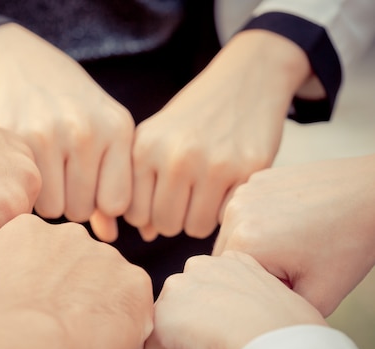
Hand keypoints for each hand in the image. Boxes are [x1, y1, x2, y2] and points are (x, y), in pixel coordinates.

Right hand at [0, 23, 134, 241]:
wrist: (24, 64)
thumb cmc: (73, 108)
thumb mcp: (104, 135)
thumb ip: (112, 186)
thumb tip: (109, 239)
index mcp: (118, 129)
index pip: (117, 203)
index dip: (101, 203)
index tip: (91, 188)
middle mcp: (86, 130)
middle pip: (81, 210)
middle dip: (72, 201)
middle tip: (62, 177)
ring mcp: (49, 133)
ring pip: (52, 208)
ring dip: (47, 198)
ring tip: (45, 172)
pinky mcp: (15, 137)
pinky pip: (25, 193)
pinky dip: (25, 188)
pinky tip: (27, 165)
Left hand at [124, 30, 311, 240]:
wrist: (245, 80)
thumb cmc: (193, 118)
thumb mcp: (156, 139)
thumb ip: (142, 184)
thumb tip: (146, 234)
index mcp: (145, 148)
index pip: (135, 214)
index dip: (148, 214)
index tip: (161, 198)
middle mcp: (175, 156)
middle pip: (164, 225)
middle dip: (175, 218)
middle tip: (187, 197)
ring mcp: (213, 164)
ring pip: (194, 228)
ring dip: (200, 217)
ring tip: (206, 192)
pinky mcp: (247, 169)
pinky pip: (225, 217)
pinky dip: (225, 210)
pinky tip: (227, 187)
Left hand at [140, 251, 325, 348]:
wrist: (282, 344)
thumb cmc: (292, 333)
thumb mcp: (272, 301)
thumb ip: (244, 300)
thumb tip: (234, 319)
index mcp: (230, 261)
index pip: (207, 296)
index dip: (223, 324)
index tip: (245, 332)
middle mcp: (198, 266)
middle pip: (183, 313)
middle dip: (198, 334)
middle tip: (231, 345)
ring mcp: (176, 288)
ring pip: (167, 333)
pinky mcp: (161, 316)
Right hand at [214, 155, 374, 315]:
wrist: (372, 196)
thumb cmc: (350, 241)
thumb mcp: (318, 299)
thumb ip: (275, 311)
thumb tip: (254, 312)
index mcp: (244, 243)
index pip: (230, 281)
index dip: (260, 287)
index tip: (292, 279)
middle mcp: (235, 213)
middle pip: (229, 257)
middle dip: (255, 265)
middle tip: (294, 261)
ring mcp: (245, 192)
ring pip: (235, 233)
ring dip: (256, 242)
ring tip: (294, 240)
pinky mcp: (256, 180)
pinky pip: (247, 211)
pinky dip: (263, 220)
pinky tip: (293, 221)